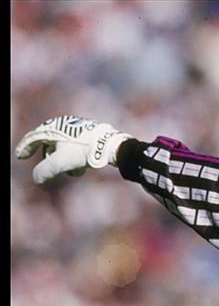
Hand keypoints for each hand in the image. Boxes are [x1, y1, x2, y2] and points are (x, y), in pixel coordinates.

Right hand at [14, 115, 132, 183]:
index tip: (20, 157)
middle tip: (52, 173)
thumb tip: (37, 179)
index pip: (34, 137)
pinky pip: (76, 150)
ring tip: (73, 172)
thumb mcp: (60, 162)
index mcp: (53, 128)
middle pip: (49, 146)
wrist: (110, 145)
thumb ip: (45, 170)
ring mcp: (77, 130)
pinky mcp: (88, 136)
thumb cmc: (83, 150)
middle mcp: (64, 126)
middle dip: (50, 162)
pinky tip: (82, 170)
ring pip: (64, 150)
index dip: (25, 147)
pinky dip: (75, 161)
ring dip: (65, 164)